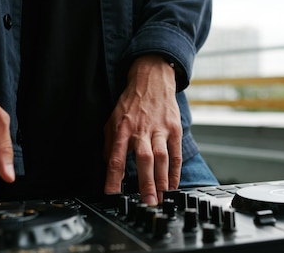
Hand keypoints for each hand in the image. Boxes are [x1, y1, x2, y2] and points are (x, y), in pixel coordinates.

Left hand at [103, 55, 181, 204]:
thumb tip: (107, 166)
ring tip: (161, 197)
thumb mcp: (111, 119)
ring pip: (162, 158)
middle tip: (148, 202)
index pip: (116, 158)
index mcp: (122, 129)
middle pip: (144, 160)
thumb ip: (109, 143)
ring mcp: (159, 129)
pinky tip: (173, 184)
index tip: (112, 195)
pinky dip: (175, 171)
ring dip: (162, 180)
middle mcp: (141, 130)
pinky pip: (175, 153)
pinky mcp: (174, 128)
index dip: (113, 178)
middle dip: (146, 183)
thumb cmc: (131, 103)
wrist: (152, 80)